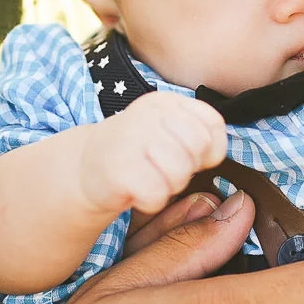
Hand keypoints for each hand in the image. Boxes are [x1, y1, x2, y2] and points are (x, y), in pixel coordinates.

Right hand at [79, 91, 226, 219]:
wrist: (88, 167)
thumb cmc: (139, 152)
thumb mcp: (169, 132)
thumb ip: (197, 135)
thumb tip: (215, 155)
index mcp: (167, 102)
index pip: (212, 124)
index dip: (212, 149)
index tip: (193, 156)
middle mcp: (149, 113)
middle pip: (197, 147)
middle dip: (189, 168)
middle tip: (166, 169)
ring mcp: (131, 138)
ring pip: (179, 172)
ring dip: (169, 186)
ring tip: (150, 179)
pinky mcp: (118, 167)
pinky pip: (156, 193)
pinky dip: (151, 201)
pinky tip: (137, 191)